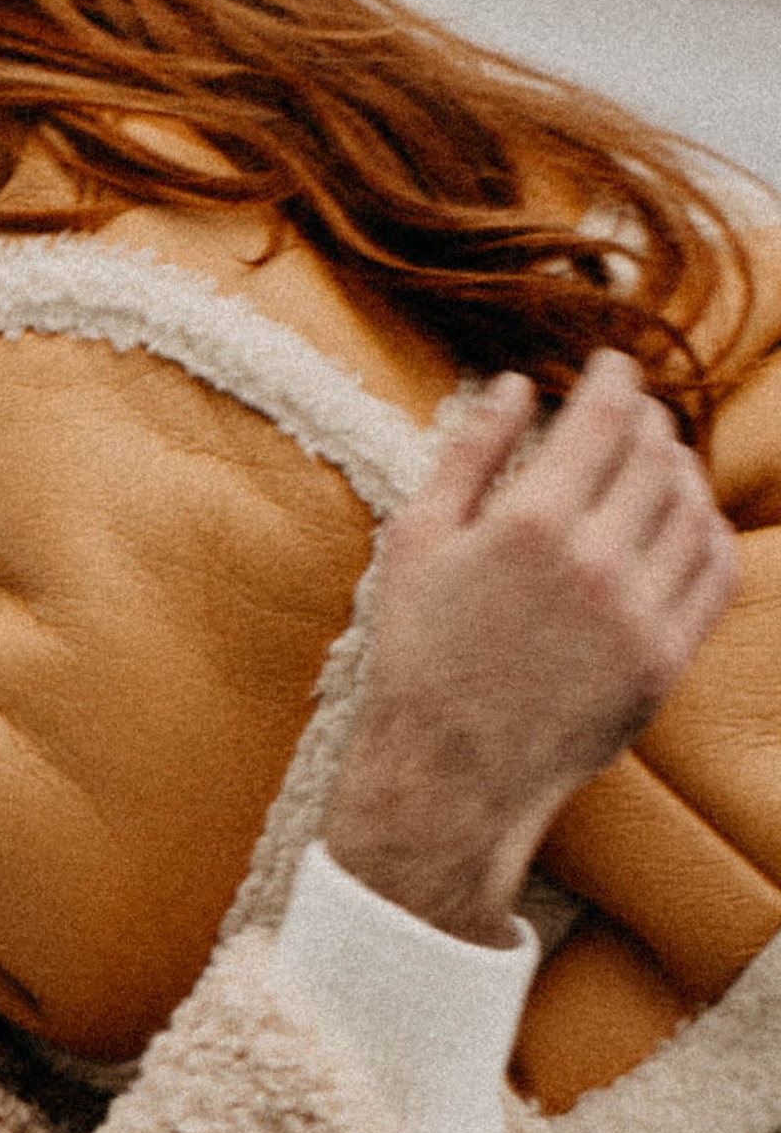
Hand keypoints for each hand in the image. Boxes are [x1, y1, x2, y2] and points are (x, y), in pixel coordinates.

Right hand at [322, 352, 735, 946]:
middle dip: (647, 416)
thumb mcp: (418, 536)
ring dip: (680, 466)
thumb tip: (515, 384)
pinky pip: (714, 574)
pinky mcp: (665, 662)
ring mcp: (640, 617)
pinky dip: (708, 530)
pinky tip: (683, 518)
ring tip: (656, 457)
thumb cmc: (420, 648)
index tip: (611, 364)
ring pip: (692, 507)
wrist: (452, 768)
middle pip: (655, 455)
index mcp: (531, 522)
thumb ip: (470, 452)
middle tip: (630, 407)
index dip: (614, 378)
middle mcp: (597, 563)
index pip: (604, 419)